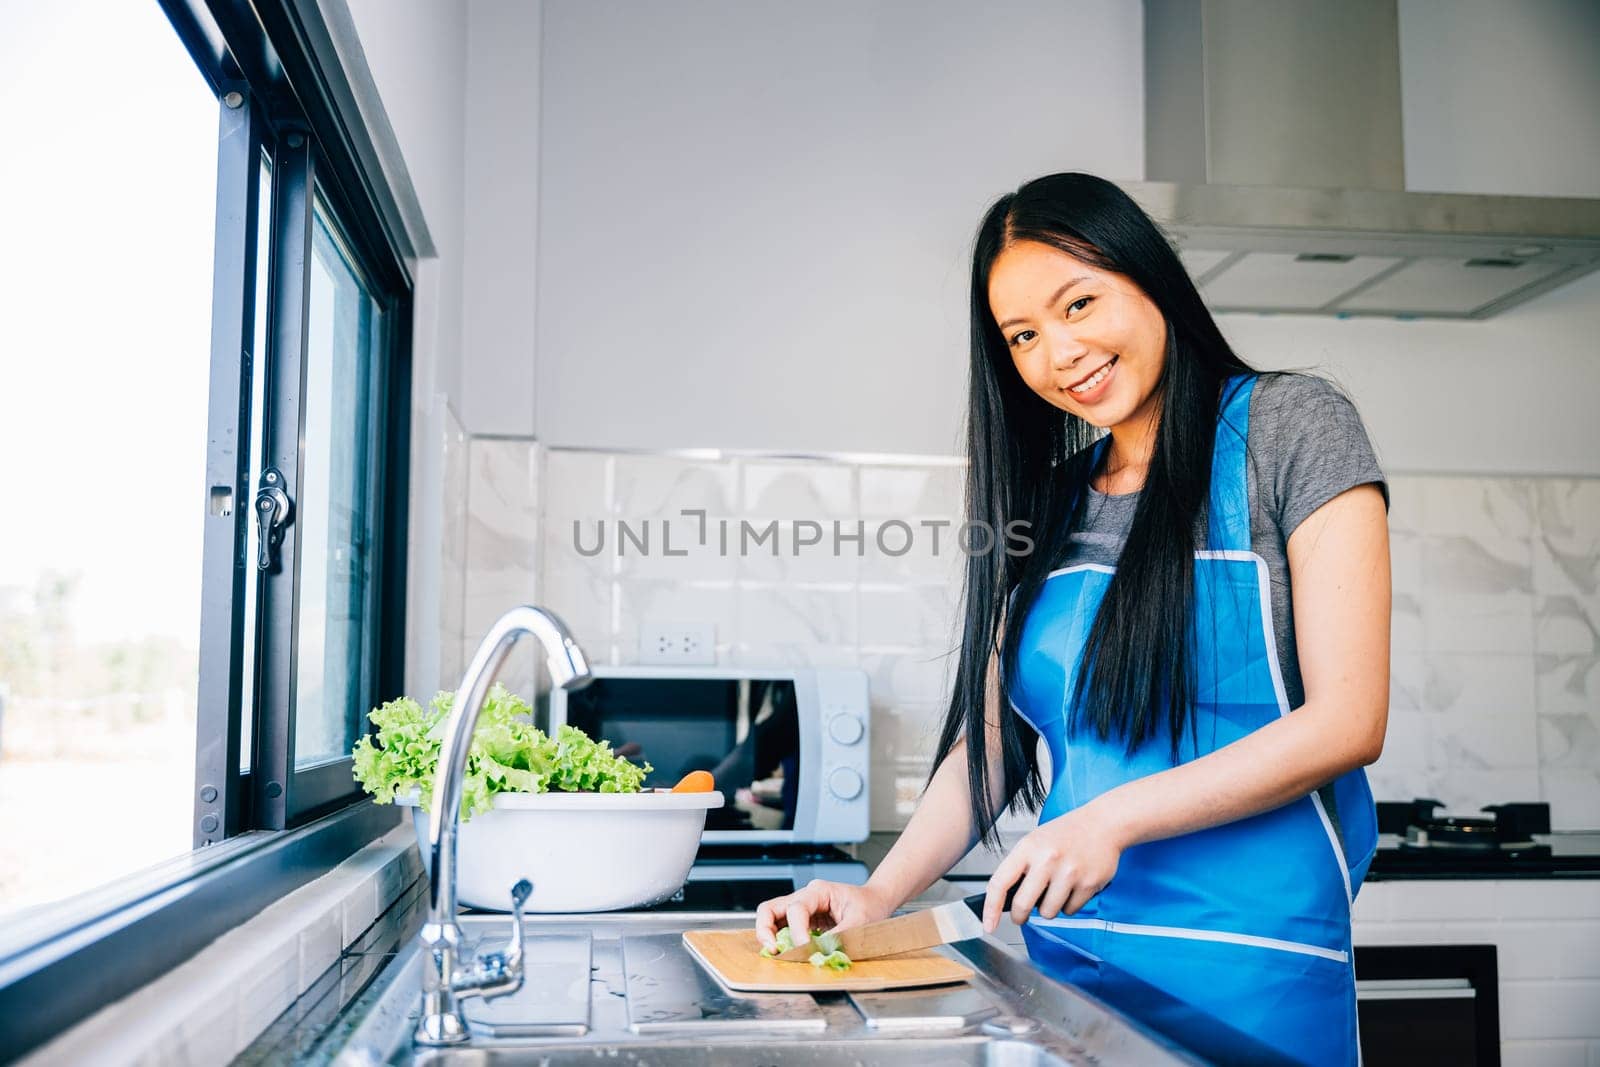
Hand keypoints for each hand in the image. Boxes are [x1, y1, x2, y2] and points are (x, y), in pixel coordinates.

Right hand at [755, 879, 895, 950]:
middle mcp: (804, 897)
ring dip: (768, 936)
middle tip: (772, 950)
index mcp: (819, 891)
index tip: (805, 949)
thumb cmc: (869, 905)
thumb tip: (820, 953)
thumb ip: (840, 936)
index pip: (797, 909)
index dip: (797, 931)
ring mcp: (801, 909)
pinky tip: (785, 952)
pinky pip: (781, 929)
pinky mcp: (802, 922)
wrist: (875, 901)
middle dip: (766, 929)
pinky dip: (778, 941)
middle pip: (770, 908)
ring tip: (775, 953)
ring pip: (771, 917)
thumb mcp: (860, 920)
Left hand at [982, 801, 1125, 931]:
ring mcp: (1069, 872)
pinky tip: (1073, 886)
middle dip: (1020, 916)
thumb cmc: (1066, 834)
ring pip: (1048, 912)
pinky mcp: (1089, 884)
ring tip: (1056, 888)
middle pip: (1023, 905)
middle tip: (1022, 915)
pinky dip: (1069, 904)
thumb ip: (1020, 867)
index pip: (1000, 883)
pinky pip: (1070, 910)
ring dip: (1049, 908)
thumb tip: (1004, 899)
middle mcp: (1047, 859)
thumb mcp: (1035, 841)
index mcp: (1028, 847)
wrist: (1103, 824)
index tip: (988, 925)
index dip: (990, 908)